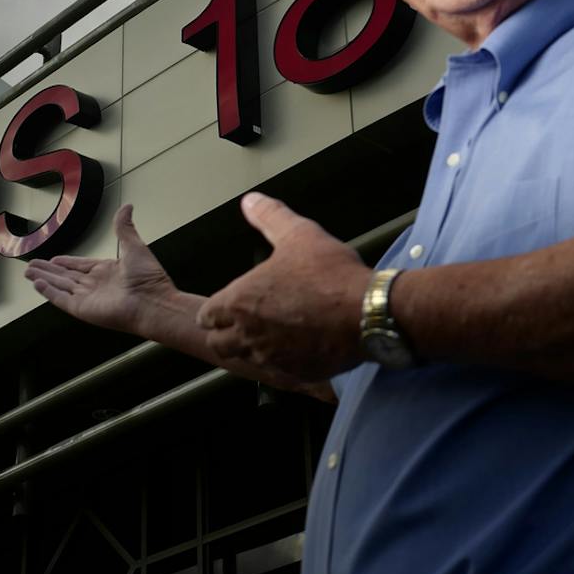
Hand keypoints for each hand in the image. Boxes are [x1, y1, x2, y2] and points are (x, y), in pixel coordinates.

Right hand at [24, 204, 178, 335]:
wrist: (152, 301)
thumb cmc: (149, 278)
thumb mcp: (134, 245)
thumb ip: (124, 227)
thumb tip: (127, 207)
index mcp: (108, 271)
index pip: (81, 266)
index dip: (66, 262)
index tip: (54, 258)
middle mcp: (96, 285)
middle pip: (66, 277)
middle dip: (49, 270)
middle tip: (32, 265)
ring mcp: (88, 298)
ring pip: (60, 286)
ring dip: (44, 279)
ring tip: (28, 272)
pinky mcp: (83, 309)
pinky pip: (61, 300)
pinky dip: (48, 292)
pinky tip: (37, 284)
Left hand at [196, 193, 372, 382]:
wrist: (367, 312)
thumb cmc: (328, 273)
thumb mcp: (299, 234)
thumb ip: (269, 217)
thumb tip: (250, 200)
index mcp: (240, 302)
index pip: (207, 317)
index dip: (215, 310)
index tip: (227, 306)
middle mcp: (249, 335)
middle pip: (219, 345)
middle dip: (226, 334)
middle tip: (243, 323)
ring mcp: (273, 358)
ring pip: (248, 360)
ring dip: (253, 348)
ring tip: (270, 334)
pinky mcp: (297, 373)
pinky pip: (280, 371)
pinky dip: (283, 361)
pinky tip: (298, 347)